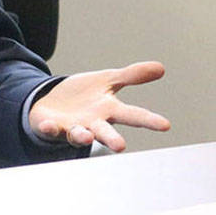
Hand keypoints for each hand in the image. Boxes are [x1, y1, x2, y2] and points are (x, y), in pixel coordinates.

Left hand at [29, 61, 169, 151]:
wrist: (54, 101)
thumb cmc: (84, 95)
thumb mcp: (108, 80)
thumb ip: (132, 76)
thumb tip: (161, 67)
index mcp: (108, 110)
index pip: (132, 115)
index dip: (148, 120)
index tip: (165, 125)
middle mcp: (92, 123)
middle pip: (104, 132)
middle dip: (112, 139)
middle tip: (120, 146)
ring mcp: (71, 127)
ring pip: (78, 135)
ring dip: (82, 137)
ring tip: (87, 137)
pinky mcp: (51, 126)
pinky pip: (50, 129)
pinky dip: (50, 128)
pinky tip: (50, 125)